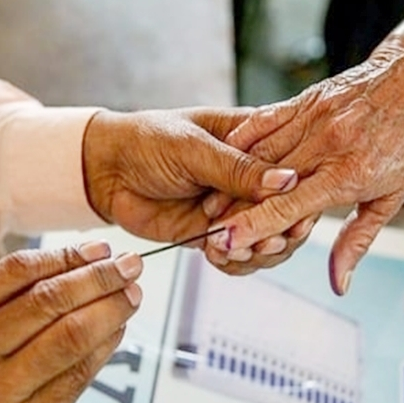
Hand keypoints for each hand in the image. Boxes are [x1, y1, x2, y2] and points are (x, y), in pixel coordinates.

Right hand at [0, 242, 141, 402]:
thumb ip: (16, 296)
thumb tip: (90, 260)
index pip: (16, 271)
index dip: (67, 255)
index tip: (99, 249)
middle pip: (49, 300)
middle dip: (99, 277)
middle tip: (128, 266)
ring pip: (71, 335)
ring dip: (112, 309)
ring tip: (131, 295)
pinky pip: (80, 373)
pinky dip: (107, 344)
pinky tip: (118, 329)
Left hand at [82, 108, 297, 244]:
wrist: (104, 170)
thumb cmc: (146, 141)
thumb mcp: (193, 148)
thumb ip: (237, 168)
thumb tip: (287, 180)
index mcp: (256, 141)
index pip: (294, 170)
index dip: (299, 196)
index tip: (295, 215)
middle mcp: (251, 177)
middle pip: (287, 211)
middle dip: (279, 230)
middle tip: (266, 241)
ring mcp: (234, 207)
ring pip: (267, 238)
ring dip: (257, 250)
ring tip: (237, 249)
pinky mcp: (215, 233)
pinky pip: (239, 255)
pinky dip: (234, 261)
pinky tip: (219, 255)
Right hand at [204, 43, 403, 293]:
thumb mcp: (393, 197)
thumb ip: (357, 240)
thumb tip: (339, 283)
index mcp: (349, 173)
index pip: (290, 206)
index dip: (254, 226)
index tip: (226, 241)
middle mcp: (327, 144)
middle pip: (265, 183)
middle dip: (233, 209)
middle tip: (207, 231)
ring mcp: (314, 118)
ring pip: (260, 152)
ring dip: (231, 179)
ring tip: (209, 203)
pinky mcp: (306, 99)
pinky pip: (265, 120)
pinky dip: (243, 140)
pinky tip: (225, 156)